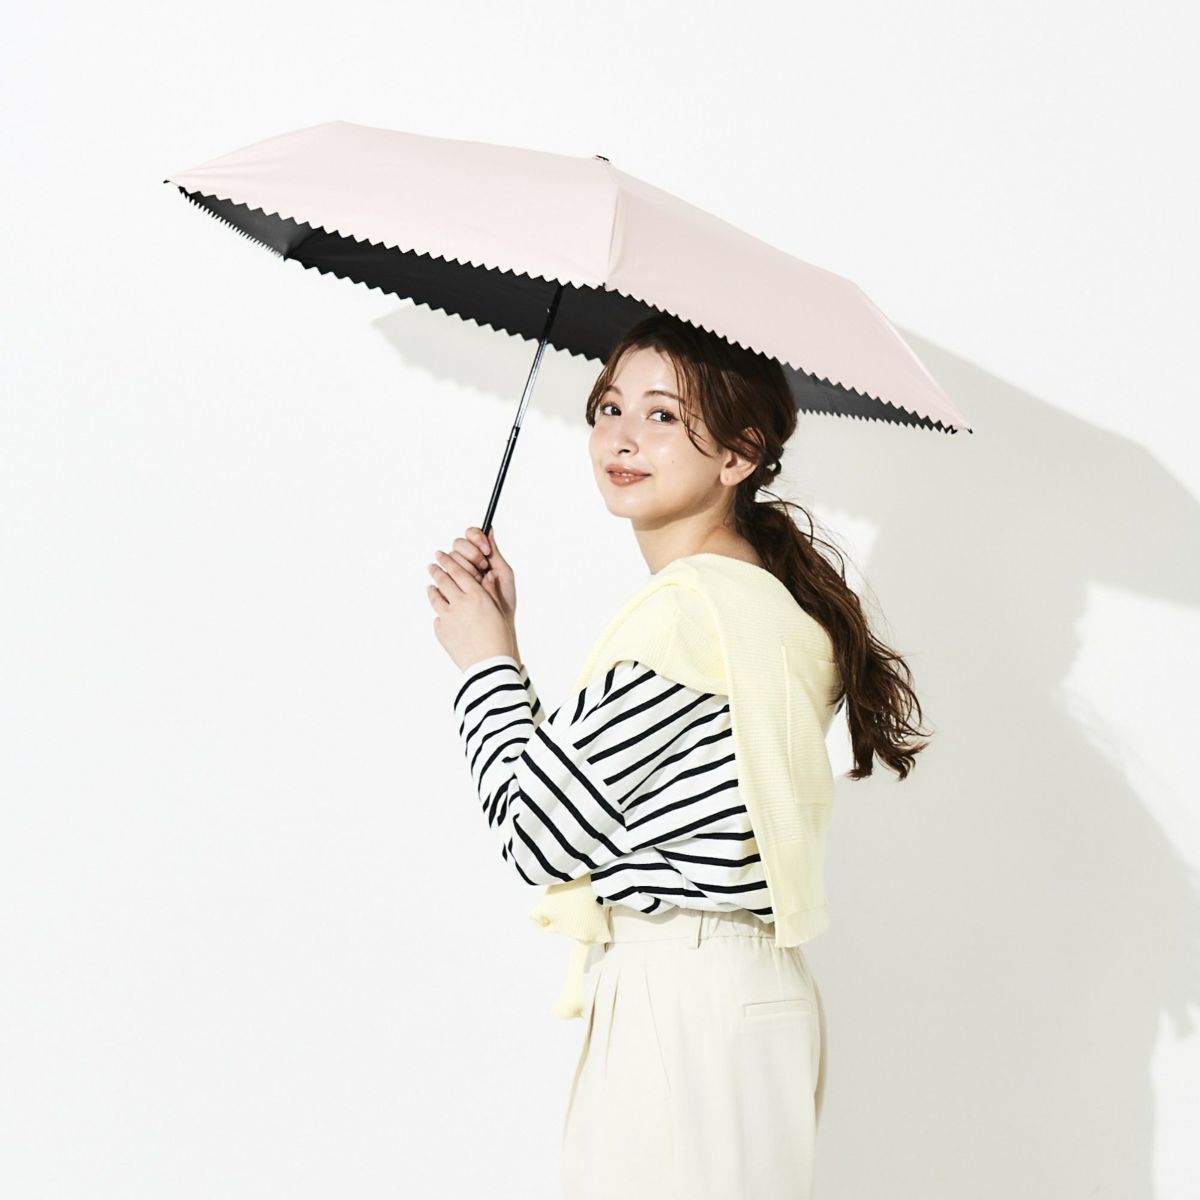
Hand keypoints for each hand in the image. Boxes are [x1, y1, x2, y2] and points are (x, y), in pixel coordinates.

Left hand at [427, 540, 515, 671]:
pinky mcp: (441, 631)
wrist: (489, 665)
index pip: (458, 571)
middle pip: (443, 580)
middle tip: (432, 566)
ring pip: (435, 597)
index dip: (448, 561)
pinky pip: (438, 618)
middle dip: (437, 570)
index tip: (441, 555)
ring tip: (431, 587)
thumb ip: (489, 592)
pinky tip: (442, 615)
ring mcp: (447, 617)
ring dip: (433, 590)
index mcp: (476, 596)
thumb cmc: (499, 639)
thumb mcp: (499, 611)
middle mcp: (460, 603)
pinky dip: (440, 614)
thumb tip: (485, 576)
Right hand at [447, 526, 517, 628]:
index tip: (486, 551)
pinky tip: (464, 587)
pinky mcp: (448, 585)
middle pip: (458, 544)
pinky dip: (453, 578)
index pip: (471, 534)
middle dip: (471, 554)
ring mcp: (455, 572)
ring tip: (476, 581)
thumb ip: (496, 553)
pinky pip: (444, 574)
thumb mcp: (503, 574)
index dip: (476, 539)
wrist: (496, 623)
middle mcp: (466, 561)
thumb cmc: (503, 600)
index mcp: (481, 554)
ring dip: (464, 567)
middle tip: (482, 567)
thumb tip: (491, 528)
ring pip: (450, 558)